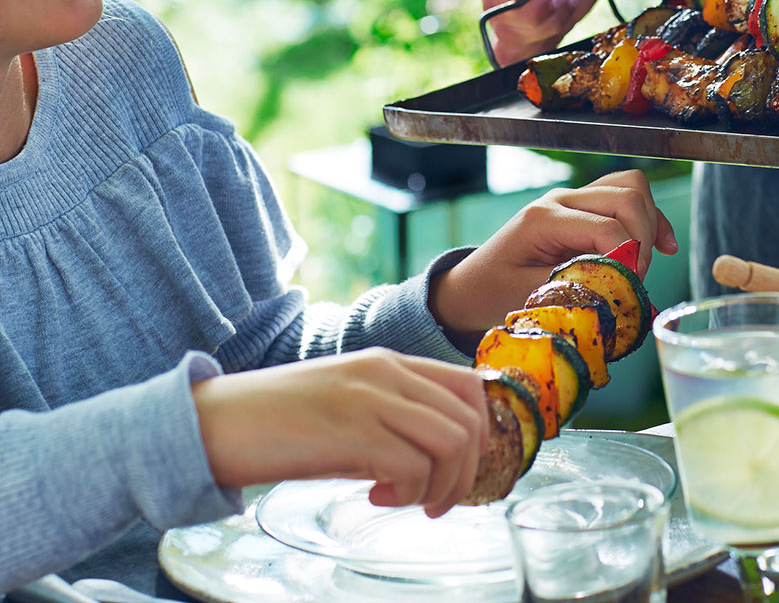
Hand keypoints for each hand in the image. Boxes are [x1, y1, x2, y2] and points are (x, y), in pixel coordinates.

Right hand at [192, 349, 486, 517]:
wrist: (210, 423)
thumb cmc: (276, 421)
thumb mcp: (345, 405)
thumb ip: (390, 417)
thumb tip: (433, 460)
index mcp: (388, 361)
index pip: (469, 385)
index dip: (481, 432)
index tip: (459, 467)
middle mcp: (386, 372)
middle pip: (470, 419)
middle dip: (467, 471)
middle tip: (434, 501)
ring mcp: (369, 398)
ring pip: (452, 442)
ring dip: (440, 487)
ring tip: (405, 502)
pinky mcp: (350, 432)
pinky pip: (414, 466)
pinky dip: (408, 493)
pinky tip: (374, 499)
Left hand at [431, 169, 677, 331]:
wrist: (471, 284)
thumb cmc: (493, 291)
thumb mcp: (528, 296)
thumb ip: (575, 286)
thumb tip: (622, 289)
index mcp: (544, 219)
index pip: (606, 227)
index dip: (629, 258)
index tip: (631, 288)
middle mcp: (560, 199)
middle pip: (626, 196)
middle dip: (644, 237)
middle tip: (638, 277)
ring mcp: (572, 199)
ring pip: (630, 187)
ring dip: (649, 222)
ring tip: (648, 260)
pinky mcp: (582, 207)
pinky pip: (624, 196)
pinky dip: (649, 217)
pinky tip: (664, 245)